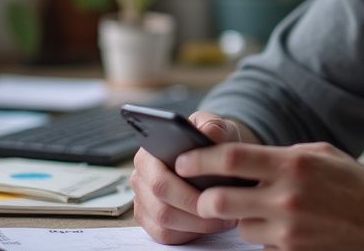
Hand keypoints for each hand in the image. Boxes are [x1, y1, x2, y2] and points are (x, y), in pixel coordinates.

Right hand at [131, 110, 246, 244]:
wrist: (215, 154)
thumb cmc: (212, 140)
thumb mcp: (217, 127)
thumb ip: (213, 127)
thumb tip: (207, 134)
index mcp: (149, 153)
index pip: (160, 179)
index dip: (186, 192)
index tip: (213, 193)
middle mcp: (140, 177)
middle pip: (161, 206)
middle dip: (195, 211)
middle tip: (222, 210)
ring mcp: (143, 200)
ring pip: (164, 223)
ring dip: (196, 225)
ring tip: (223, 218)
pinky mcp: (150, 219)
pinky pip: (165, 235)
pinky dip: (189, 234)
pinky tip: (210, 225)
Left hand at [178, 140, 363, 250]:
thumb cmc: (351, 182)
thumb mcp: (318, 153)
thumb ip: (280, 155)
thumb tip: (241, 158)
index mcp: (290, 163)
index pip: (230, 158)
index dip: (198, 159)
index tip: (182, 160)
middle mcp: (285, 196)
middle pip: (217, 200)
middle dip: (202, 198)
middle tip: (201, 194)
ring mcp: (287, 228)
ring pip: (238, 225)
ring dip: (239, 218)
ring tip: (258, 208)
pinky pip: (261, 243)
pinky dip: (263, 234)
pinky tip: (283, 225)